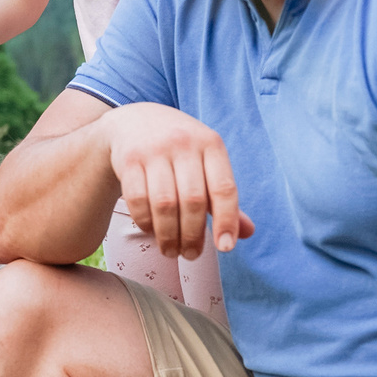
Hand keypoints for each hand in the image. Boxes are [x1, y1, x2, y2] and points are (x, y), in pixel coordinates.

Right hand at [104, 103, 253, 259]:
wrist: (133, 121)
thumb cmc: (178, 149)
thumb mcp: (205, 162)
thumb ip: (222, 197)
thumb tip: (247, 233)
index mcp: (211, 144)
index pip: (224, 188)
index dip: (227, 221)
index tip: (225, 248)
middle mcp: (184, 143)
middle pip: (193, 201)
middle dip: (193, 236)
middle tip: (191, 255)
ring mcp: (154, 149)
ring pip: (164, 204)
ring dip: (168, 236)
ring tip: (171, 251)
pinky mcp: (129, 159)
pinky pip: (138, 200)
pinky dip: (146, 222)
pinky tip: (151, 231)